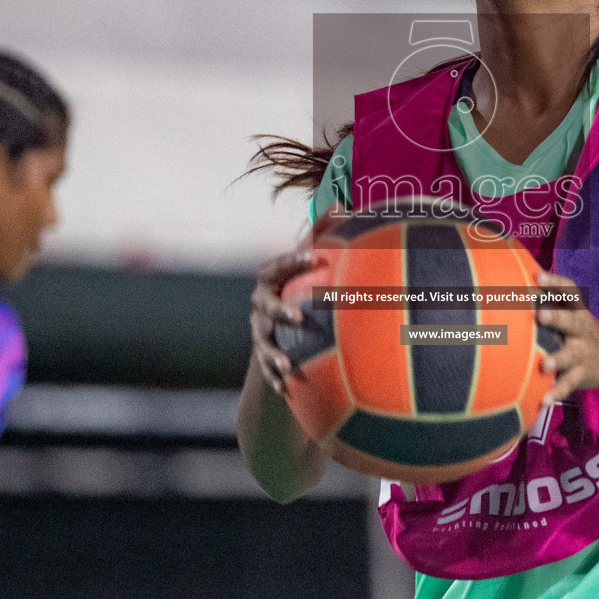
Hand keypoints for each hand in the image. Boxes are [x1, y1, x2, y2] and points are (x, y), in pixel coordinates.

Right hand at [249, 247, 318, 394]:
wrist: (275, 325)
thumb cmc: (299, 288)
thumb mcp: (304, 267)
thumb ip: (319, 242)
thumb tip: (340, 209)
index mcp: (270, 282)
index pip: (276, 268)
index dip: (292, 261)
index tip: (315, 257)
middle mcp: (260, 305)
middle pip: (266, 306)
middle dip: (280, 310)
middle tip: (297, 315)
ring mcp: (259, 331)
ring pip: (262, 343)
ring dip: (273, 353)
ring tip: (287, 364)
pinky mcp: (262, 355)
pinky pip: (266, 369)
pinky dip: (275, 378)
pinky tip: (286, 389)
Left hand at [534, 270, 598, 404]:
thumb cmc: (583, 333)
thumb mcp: (574, 315)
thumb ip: (552, 302)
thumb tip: (516, 278)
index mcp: (578, 312)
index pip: (570, 292)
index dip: (555, 282)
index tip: (537, 276)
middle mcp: (581, 330)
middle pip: (570, 322)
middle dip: (556, 318)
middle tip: (540, 316)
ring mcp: (583, 353)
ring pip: (570, 355)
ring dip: (556, 359)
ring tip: (543, 364)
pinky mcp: (582, 375)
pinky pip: (568, 384)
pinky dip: (556, 392)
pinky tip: (543, 400)